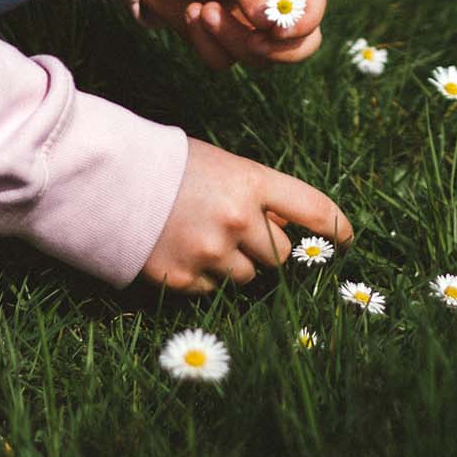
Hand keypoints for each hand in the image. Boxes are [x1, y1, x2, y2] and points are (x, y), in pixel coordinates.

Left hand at [135, 0, 326, 70]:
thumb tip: (270, 22)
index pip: (313, 7)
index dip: (304, 23)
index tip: (279, 30)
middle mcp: (274, 4)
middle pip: (299, 46)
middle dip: (275, 50)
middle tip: (253, 43)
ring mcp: (250, 27)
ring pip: (258, 58)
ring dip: (229, 40)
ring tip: (202, 9)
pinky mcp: (222, 42)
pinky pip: (224, 61)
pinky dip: (205, 44)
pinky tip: (190, 13)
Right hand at [140, 137, 352, 292]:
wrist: (109, 179)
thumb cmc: (170, 166)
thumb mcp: (222, 166)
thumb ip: (257, 195)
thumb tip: (288, 227)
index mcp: (251, 183)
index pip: (313, 209)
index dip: (336, 227)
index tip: (348, 239)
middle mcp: (238, 221)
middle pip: (281, 255)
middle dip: (267, 247)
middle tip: (239, 231)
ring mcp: (211, 253)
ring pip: (249, 278)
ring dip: (236, 266)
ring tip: (202, 238)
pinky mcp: (183, 278)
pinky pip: (212, 290)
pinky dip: (204, 277)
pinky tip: (181, 251)